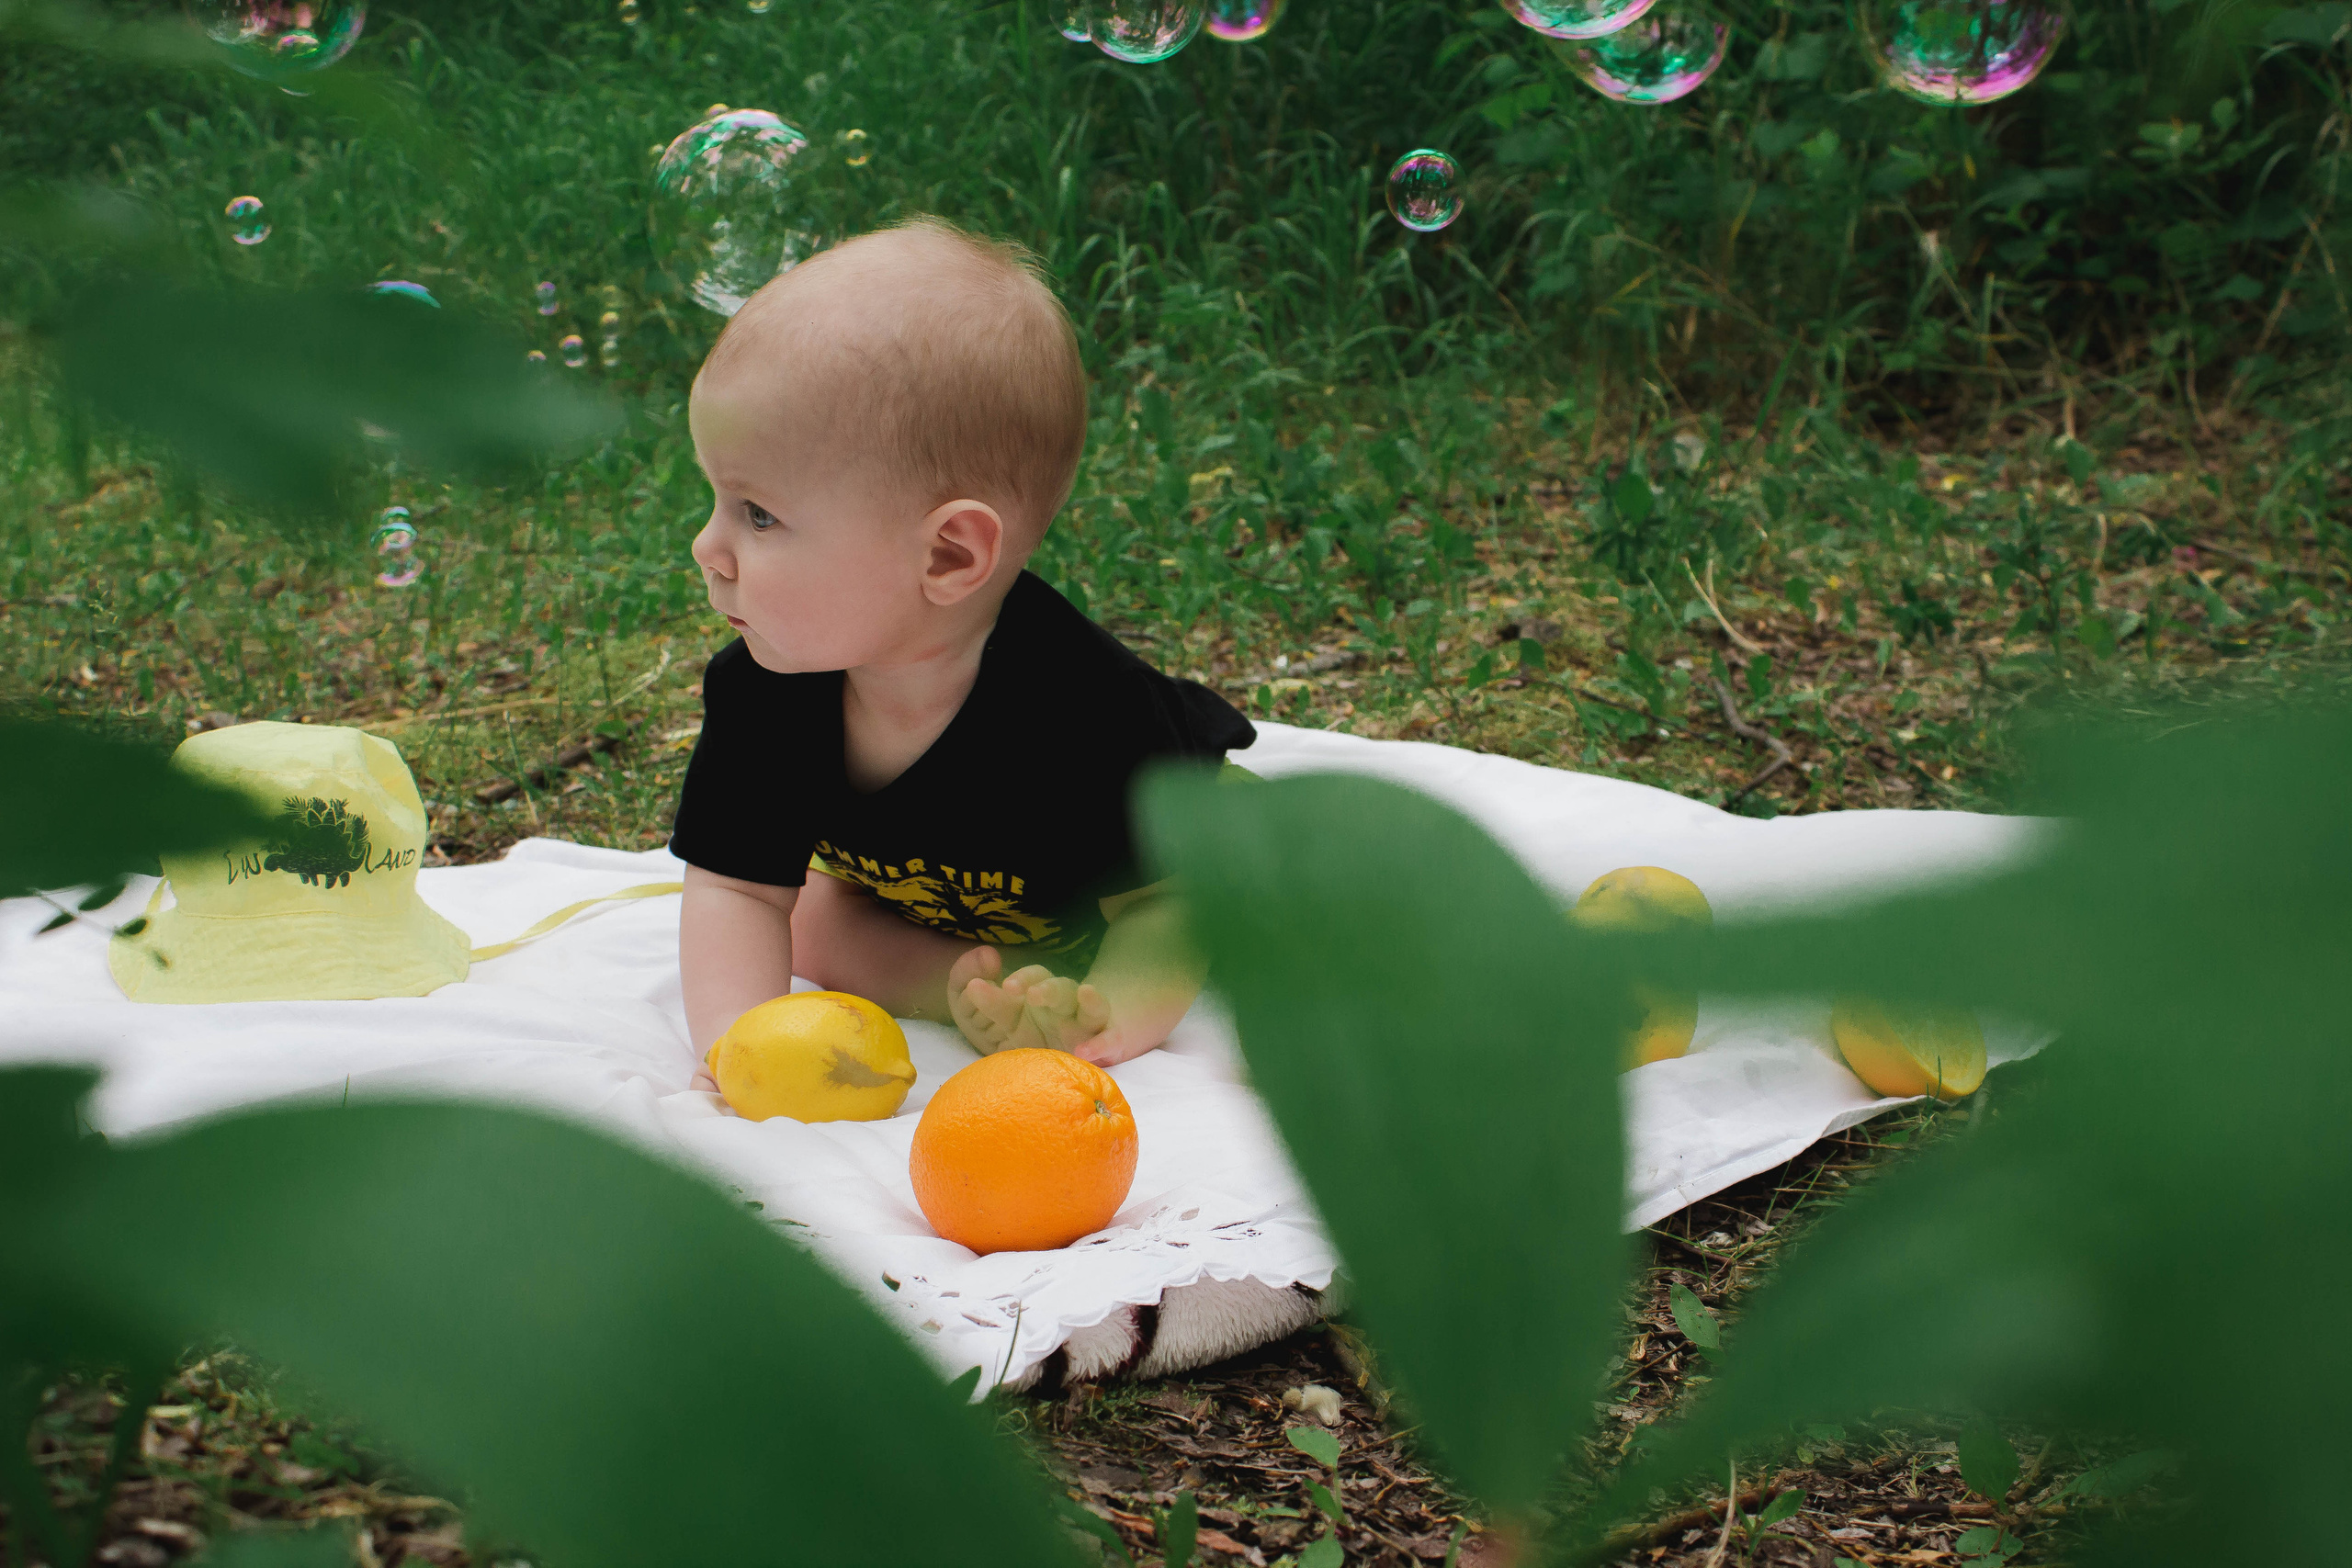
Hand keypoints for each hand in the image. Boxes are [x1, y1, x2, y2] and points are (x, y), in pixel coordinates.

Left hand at [949, 946, 1111, 1056]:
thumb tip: (972, 984)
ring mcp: (1089, 1024)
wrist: (1076, 1055)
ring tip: (1086, 992)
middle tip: (1033, 994)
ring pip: (1094, 1007)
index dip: (1024, 978)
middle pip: (1063, 988)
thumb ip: (993, 1003)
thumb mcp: (1011, 1020)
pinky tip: (1085, 1051)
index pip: (1036, 976)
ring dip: (1091, 1000)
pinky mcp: (1107, 1045)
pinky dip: (1101, 1044)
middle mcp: (1068, 1004)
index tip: (1006, 987)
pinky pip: (1109, 1041)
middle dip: (1049, 989)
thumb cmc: (1039, 1033)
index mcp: (1044, 993)